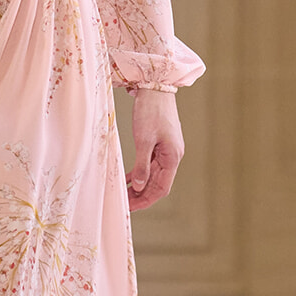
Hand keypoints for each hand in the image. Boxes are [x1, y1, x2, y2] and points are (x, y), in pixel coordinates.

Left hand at [125, 86, 182, 210]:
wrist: (155, 87)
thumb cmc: (150, 111)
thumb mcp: (144, 139)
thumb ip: (142, 165)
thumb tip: (140, 187)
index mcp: (173, 156)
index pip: (161, 188)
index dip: (146, 200)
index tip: (131, 208)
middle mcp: (172, 155)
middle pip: (158, 184)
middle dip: (141, 196)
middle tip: (123, 204)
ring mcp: (166, 149)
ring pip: (153, 175)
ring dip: (140, 186)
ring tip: (124, 194)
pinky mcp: (159, 143)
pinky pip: (150, 164)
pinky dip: (139, 172)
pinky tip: (128, 179)